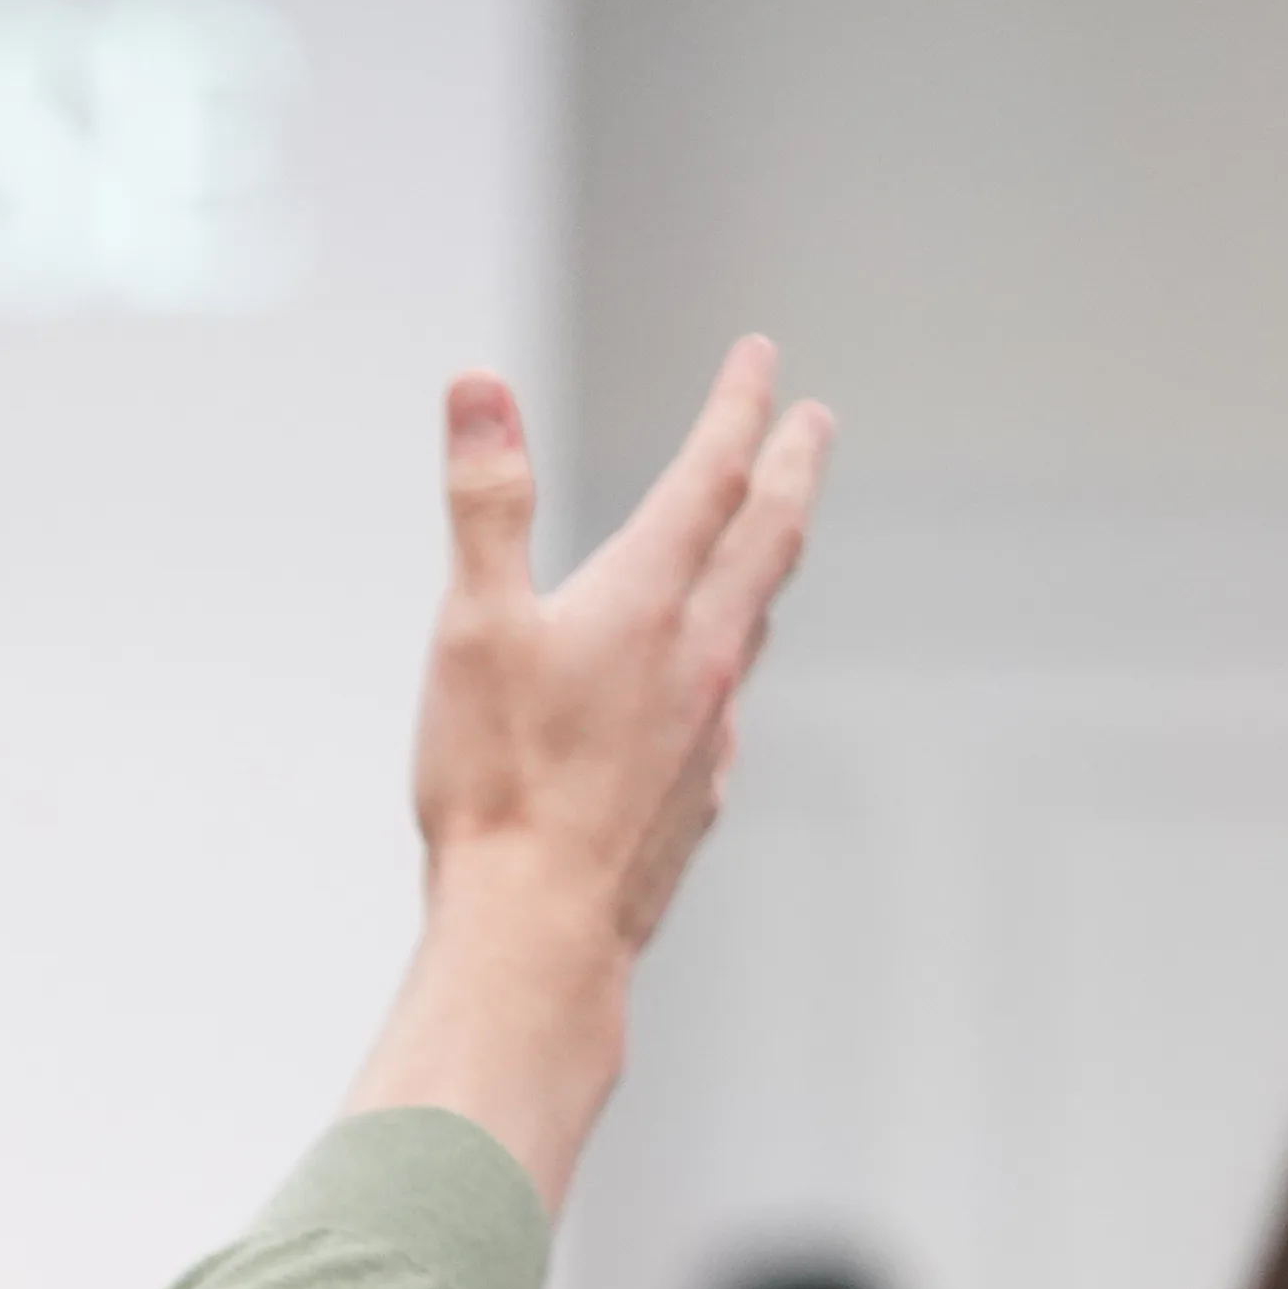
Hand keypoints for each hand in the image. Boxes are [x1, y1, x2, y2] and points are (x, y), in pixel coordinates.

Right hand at [345, 341, 833, 1203]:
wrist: (537, 930)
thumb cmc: (496, 785)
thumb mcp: (472, 624)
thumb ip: (485, 501)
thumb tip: (479, 385)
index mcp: (648, 600)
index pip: (711, 475)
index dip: (737, 407)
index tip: (762, 359)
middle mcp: (700, 655)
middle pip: (767, 538)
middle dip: (791, 469)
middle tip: (815, 423)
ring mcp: (709, 728)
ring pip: (757, 618)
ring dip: (771, 559)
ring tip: (772, 534)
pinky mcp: (697, 792)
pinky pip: (729, 703)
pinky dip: (733, 658)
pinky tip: (715, 681)